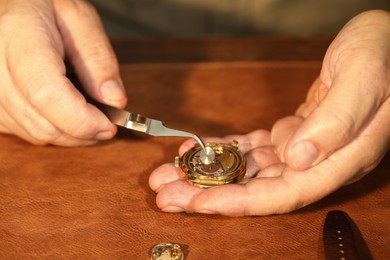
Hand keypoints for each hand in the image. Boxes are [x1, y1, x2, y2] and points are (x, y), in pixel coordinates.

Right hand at [0, 0, 126, 145]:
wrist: (10, 7)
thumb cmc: (44, 7)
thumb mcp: (80, 19)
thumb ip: (98, 59)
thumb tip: (114, 101)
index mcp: (18, 36)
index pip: (47, 93)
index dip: (81, 119)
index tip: (108, 126)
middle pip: (40, 122)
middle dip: (81, 132)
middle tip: (107, 124)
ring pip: (33, 132)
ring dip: (69, 133)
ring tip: (88, 114)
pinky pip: (23, 131)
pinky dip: (52, 130)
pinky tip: (64, 112)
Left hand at [149, 10, 389, 215]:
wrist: (386, 39)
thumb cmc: (383, 53)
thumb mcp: (366, 77)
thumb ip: (338, 120)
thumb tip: (299, 158)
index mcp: (343, 157)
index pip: (285, 193)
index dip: (239, 202)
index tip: (197, 202)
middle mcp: (321, 160)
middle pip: (260, 189)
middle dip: (210, 194)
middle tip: (167, 195)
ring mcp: (306, 147)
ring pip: (251, 170)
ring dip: (209, 173)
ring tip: (170, 174)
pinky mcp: (295, 132)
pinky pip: (254, 148)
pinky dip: (226, 150)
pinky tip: (198, 150)